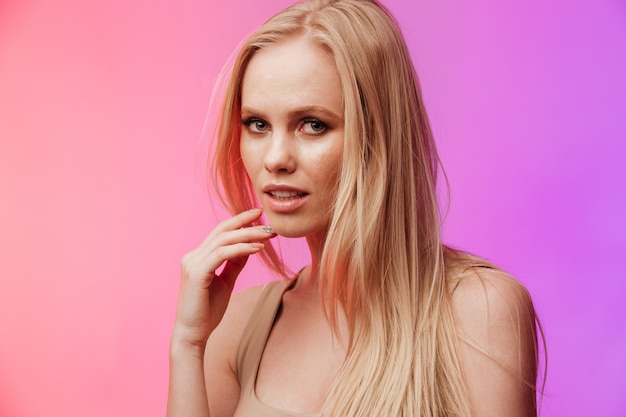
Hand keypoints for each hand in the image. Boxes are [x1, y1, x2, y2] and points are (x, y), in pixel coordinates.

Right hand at [172, 208, 274, 348]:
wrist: (192, 334)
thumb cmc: (208, 311)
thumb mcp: (226, 282)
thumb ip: (235, 264)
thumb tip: (249, 247)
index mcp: (198, 257)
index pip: (220, 232)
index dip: (239, 221)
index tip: (258, 215)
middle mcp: (193, 256)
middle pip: (222, 231)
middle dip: (245, 222)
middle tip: (267, 219)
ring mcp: (193, 263)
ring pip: (224, 240)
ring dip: (248, 234)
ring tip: (268, 234)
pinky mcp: (197, 273)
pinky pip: (222, 254)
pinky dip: (241, 249)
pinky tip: (258, 249)